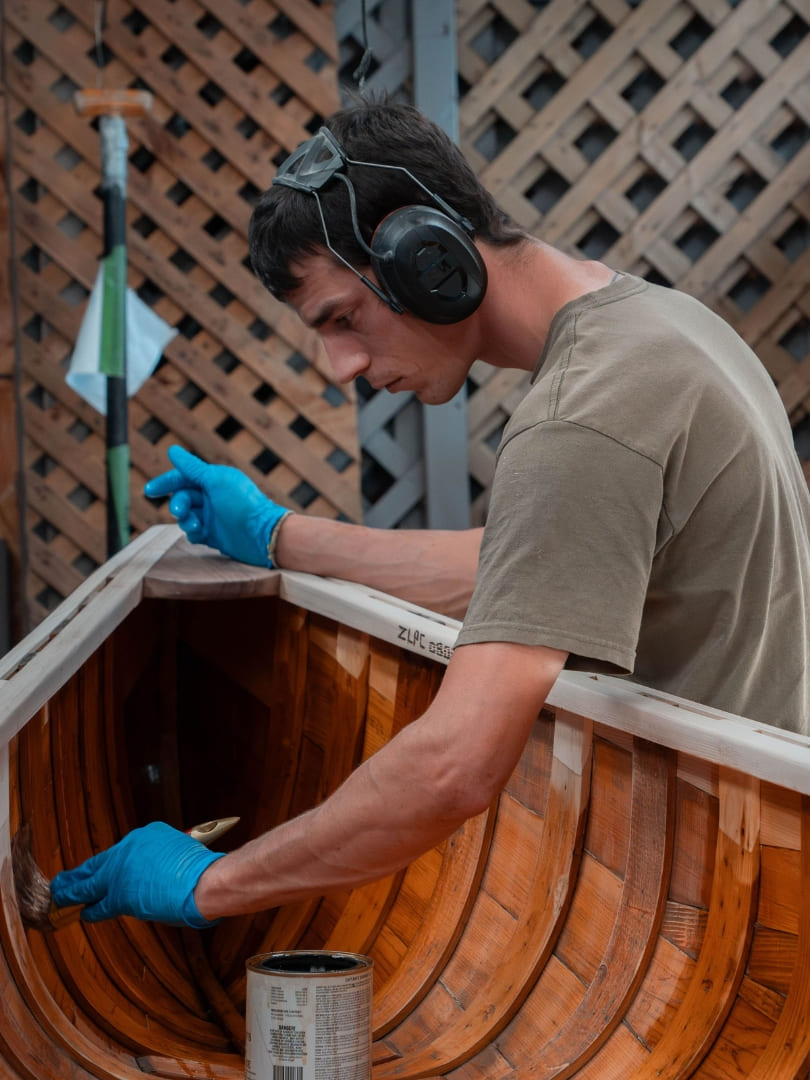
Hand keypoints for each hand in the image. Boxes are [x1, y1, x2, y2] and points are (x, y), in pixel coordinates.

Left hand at [49, 822, 225, 926]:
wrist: (202, 881)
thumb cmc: (201, 869)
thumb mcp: (182, 851)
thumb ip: (162, 861)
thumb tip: (156, 874)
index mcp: (146, 834)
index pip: (118, 852)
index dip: (104, 864)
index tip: (96, 869)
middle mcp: (130, 847)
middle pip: (97, 863)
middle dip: (78, 874)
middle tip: (62, 881)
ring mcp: (122, 870)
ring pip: (90, 883)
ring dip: (74, 891)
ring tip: (62, 896)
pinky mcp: (120, 894)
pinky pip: (98, 903)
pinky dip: (89, 908)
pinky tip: (82, 912)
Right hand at [144, 445, 290, 566]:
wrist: (261, 533)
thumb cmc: (242, 503)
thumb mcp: (216, 480)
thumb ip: (192, 468)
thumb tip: (172, 450)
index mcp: (213, 480)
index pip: (183, 477)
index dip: (165, 482)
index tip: (149, 491)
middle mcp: (212, 497)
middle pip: (182, 498)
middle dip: (178, 504)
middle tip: (181, 512)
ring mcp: (212, 517)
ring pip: (185, 517)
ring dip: (185, 521)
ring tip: (196, 525)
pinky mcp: (214, 535)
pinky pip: (193, 533)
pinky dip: (192, 533)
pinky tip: (200, 534)